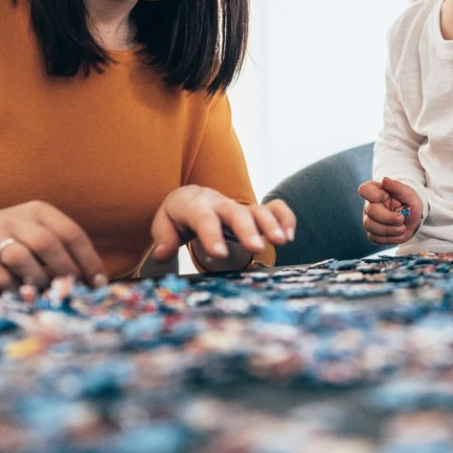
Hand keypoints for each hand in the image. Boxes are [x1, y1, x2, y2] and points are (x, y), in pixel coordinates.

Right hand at [0, 200, 106, 291]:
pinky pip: (0, 277)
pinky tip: (23, 294)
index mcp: (38, 211)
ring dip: (38, 279)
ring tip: (44, 291)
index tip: (98, 283)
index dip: (88, 260)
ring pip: (21, 258)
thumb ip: (61, 250)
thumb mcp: (36, 232)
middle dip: (65, 270)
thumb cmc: (12, 239)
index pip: (71, 233)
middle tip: (73, 290)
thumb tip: (93, 282)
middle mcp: (15, 219)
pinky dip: (16, 289)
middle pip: (47, 243)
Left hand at [151, 185, 294, 267]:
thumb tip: (163, 253)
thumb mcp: (164, 223)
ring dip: (271, 224)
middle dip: (247, 229)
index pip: (203, 219)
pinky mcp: (256, 211)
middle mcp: (221, 203)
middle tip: (256, 247)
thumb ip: (164, 237)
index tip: (219, 254)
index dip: (211, 235)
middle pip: (235, 212)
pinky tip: (289, 236)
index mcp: (195, 205)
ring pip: (258, 210)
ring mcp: (241, 206)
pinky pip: (276, 208)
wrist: (193, 198)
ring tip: (282, 241)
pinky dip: (285, 218)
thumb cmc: (179, 216)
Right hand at [359, 177, 422, 245]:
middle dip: (388, 218)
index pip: (364, 190)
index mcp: (376, 192)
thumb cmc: (410, 203)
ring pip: (371, 227)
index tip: (388, 197)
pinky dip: (389, 238)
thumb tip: (384, 180)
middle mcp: (369, 206)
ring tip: (402, 228)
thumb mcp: (408, 193)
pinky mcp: (372, 234)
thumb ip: (396, 187)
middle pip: (370, 212)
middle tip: (402, 219)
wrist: (414, 220)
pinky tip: (398, 234)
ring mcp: (369, 220)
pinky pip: (375, 238)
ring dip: (390, 230)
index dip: (375, 196)